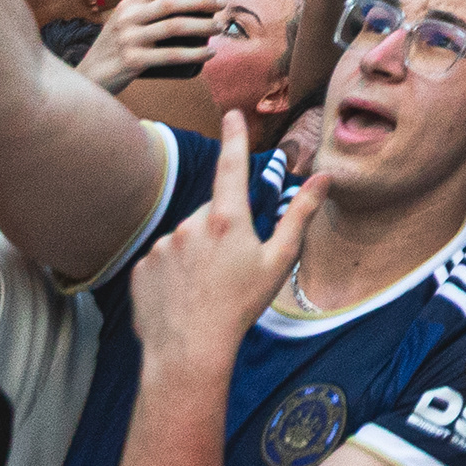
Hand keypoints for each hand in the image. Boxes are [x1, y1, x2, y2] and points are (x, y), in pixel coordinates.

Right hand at [81, 0, 219, 92]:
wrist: (88, 78)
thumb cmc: (117, 49)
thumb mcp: (128, 24)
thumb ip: (152, 14)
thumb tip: (196, 10)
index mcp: (131, 3)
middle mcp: (129, 16)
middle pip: (173, 3)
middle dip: (202, 0)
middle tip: (223, 2)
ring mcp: (129, 38)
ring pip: (175, 27)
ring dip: (203, 26)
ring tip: (220, 27)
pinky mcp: (133, 60)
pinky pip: (172, 55)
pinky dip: (195, 53)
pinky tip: (209, 52)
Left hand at [126, 113, 325, 377]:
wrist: (189, 351)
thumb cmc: (240, 307)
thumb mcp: (279, 261)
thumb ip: (300, 215)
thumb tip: (324, 178)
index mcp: (227, 219)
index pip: (232, 167)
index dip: (234, 138)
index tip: (232, 114)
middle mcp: (190, 224)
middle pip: (211, 213)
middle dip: (222, 229)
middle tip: (232, 266)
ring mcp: (162, 245)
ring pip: (186, 237)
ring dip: (197, 252)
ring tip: (206, 287)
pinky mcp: (141, 267)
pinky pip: (163, 259)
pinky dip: (174, 271)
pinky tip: (183, 295)